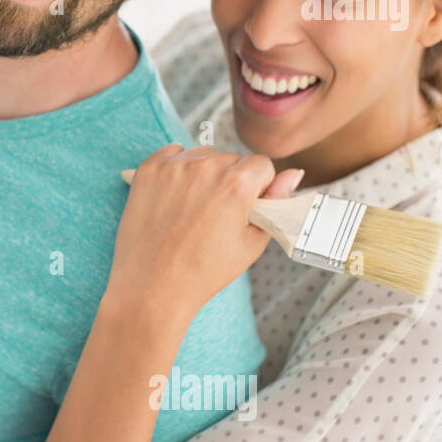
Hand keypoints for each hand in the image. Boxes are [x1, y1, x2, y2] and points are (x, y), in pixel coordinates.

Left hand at [108, 144, 303, 320]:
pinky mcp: (148, 170)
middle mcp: (205, 168)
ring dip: (204, 173)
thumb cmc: (205, 271)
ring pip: (202, 155)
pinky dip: (177, 168)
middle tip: (216, 215)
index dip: (257, 188)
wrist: (152, 287)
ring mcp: (173, 167)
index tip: (244, 208)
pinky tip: (175, 196)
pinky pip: (172, 154)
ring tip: (194, 209)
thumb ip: (276, 203)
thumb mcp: (252, 242)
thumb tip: (293, 173)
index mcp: (237, 184)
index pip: (261, 165)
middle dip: (230, 180)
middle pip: (231, 159)